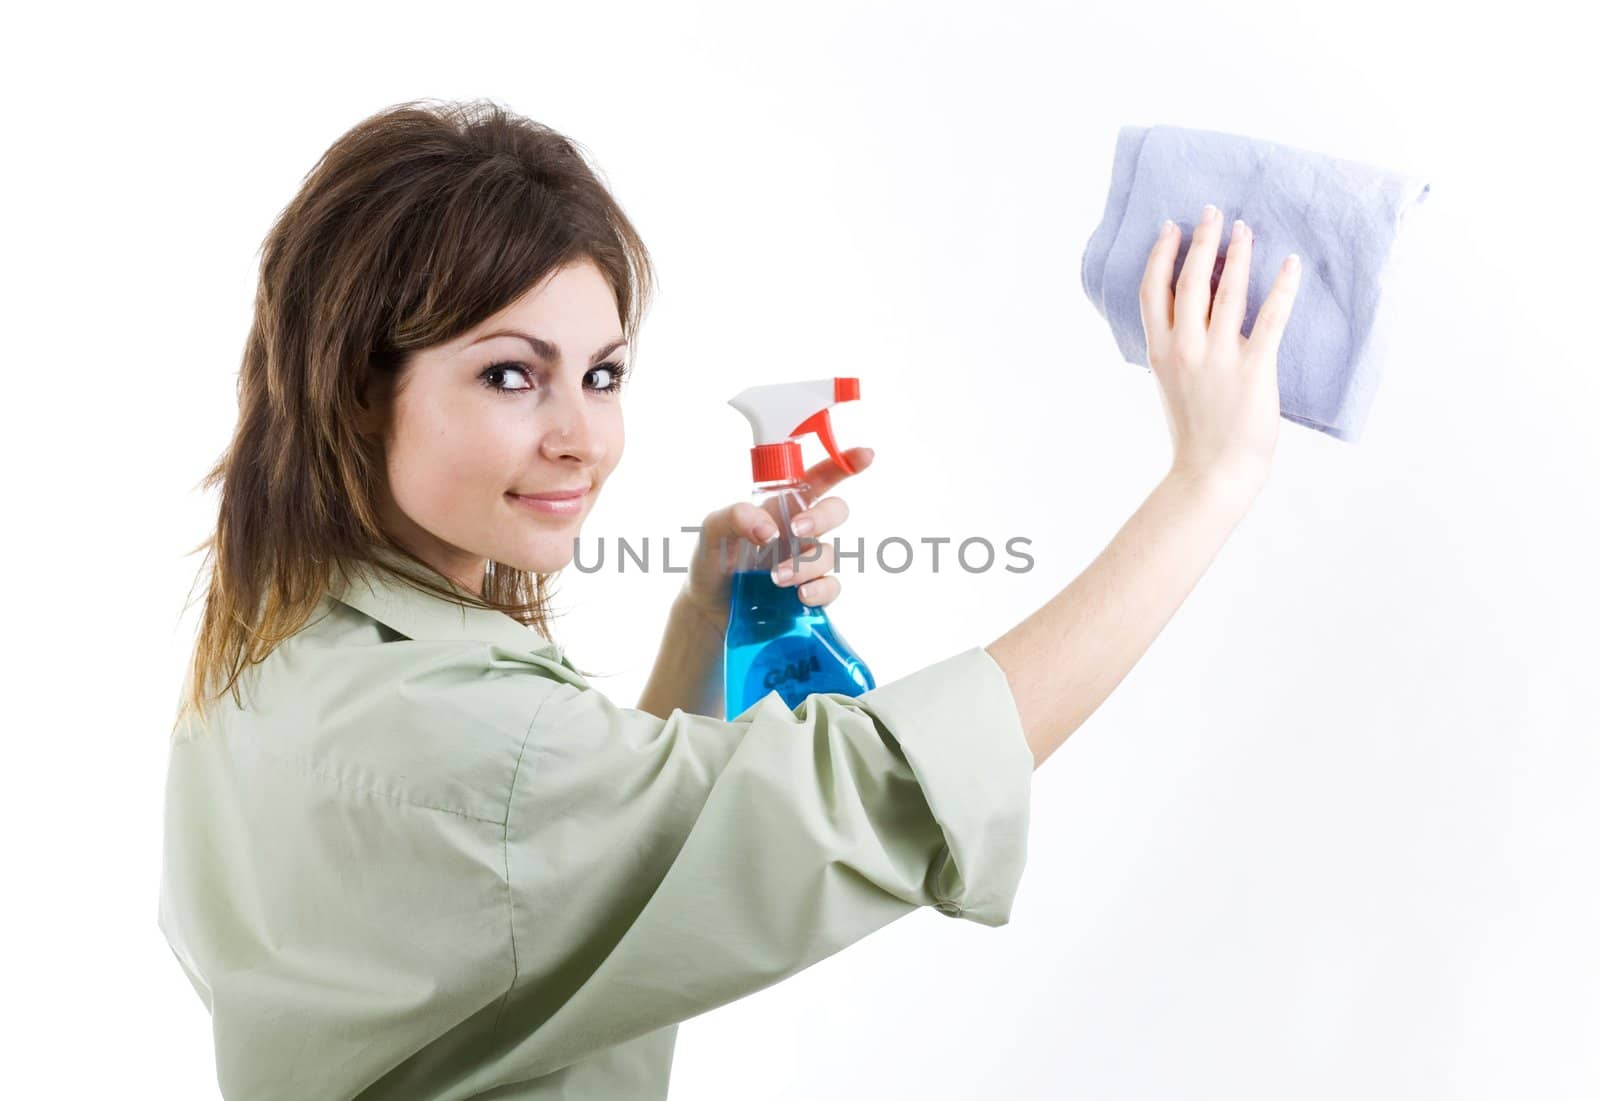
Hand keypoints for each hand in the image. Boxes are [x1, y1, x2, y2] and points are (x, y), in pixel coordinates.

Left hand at [679, 446, 875, 624]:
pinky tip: (800, 596)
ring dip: (805, 564)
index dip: (843, 463)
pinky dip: (819, 590)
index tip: (864, 455)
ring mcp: (807, 561)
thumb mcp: (713, 529)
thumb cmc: (713, 559)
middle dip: (823, 516)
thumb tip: (770, 530)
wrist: (709, 607)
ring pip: (829, 554)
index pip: (818, 478)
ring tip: (776, 578)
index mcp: (781, 505)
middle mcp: (799, 530)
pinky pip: (831, 587)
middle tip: (797, 529)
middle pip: (835, 511)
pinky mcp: (809, 591)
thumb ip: (736, 516)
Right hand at [1139, 204, 1301, 494]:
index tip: (1171, 227)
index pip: (1153, 290)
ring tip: (1246, 228)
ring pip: (1228, 290)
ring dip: (1238, 253)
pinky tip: (1290, 263)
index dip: (1161, 254)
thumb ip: (1176, 348)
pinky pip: (1271, 318)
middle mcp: (1186, 349)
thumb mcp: (1171, 384)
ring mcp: (1219, 358)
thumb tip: (1189, 314)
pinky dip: (1282, 287)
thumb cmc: (1195, 433)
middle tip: (1213, 212)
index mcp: (1161, 352)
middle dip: (1202, 241)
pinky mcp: (1254, 368)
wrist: (1213, 472)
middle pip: (1189, 281)